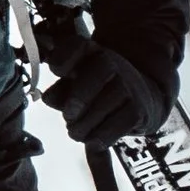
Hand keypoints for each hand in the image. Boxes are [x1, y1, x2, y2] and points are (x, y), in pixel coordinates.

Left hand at [48, 41, 165, 149]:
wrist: (141, 99)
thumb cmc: (97, 91)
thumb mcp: (75, 86)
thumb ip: (59, 91)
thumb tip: (48, 98)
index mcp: (90, 53)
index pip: (77, 46)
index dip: (64, 58)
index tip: (57, 71)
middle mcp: (112, 63)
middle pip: (96, 74)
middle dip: (78, 98)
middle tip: (68, 116)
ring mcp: (128, 86)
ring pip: (104, 105)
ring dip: (84, 125)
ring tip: (76, 132)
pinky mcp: (138, 111)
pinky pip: (117, 126)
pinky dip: (100, 138)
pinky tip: (92, 143)